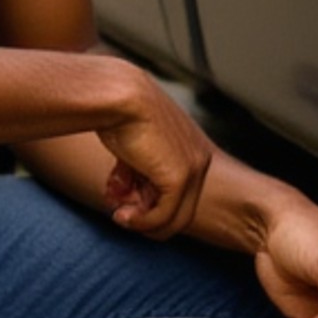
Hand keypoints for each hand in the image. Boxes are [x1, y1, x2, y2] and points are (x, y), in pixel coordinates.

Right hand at [93, 72, 216, 239]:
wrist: (118, 95)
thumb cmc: (119, 111)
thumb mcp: (135, 144)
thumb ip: (139, 170)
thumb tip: (126, 197)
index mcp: (192, 148)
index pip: (179, 193)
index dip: (148, 203)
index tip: (122, 198)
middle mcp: (200, 159)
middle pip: (179, 209)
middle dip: (146, 216)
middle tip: (120, 213)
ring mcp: (194, 169)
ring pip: (173, 218)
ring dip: (141, 223)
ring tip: (118, 214)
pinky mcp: (180, 178)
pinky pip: (162, 217)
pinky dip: (140, 223)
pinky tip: (120, 214)